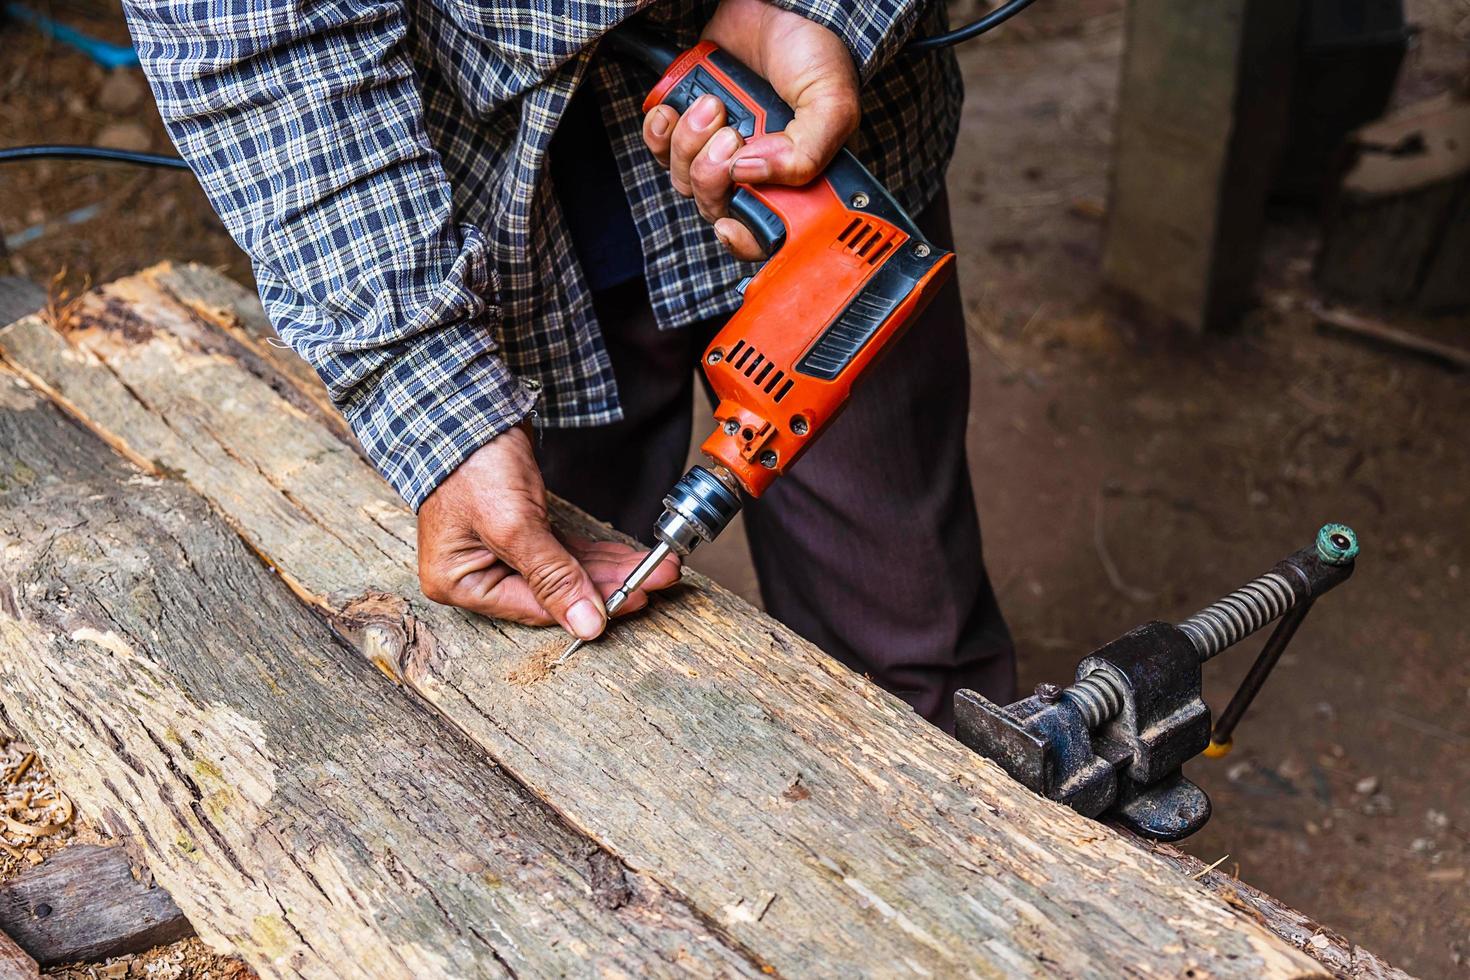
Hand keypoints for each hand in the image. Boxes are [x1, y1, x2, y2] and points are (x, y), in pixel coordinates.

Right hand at [417, 426, 680, 638]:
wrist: (470, 406)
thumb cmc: (473, 463)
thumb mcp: (513, 525)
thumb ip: (552, 577)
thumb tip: (586, 625)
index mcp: (461, 584)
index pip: (536, 608)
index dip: (589, 605)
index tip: (635, 598)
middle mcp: (479, 573)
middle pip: (556, 592)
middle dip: (611, 584)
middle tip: (657, 579)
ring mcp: (501, 551)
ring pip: (566, 571)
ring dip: (611, 569)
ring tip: (656, 569)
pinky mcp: (523, 529)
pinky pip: (565, 551)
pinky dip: (596, 553)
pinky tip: (628, 557)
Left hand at [640, 0, 859, 259]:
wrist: (780, 5)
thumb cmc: (815, 56)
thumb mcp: (831, 106)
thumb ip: (806, 153)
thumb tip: (752, 173)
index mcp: (791, 180)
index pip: (763, 234)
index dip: (743, 240)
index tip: (729, 223)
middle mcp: (752, 172)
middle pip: (714, 206)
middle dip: (712, 174)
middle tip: (729, 136)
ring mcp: (717, 148)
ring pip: (683, 179)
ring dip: (688, 144)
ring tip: (712, 105)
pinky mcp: (687, 123)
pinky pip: (657, 148)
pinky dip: (658, 132)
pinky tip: (675, 110)